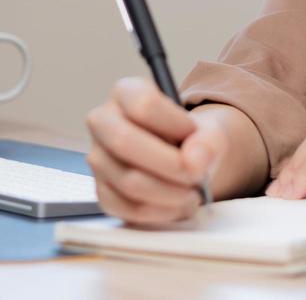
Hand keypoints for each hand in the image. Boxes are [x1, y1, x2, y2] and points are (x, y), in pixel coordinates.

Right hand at [84, 77, 226, 224]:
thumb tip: (194, 163)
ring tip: (192, 192)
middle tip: (196, 174)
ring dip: (171, 193)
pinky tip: (178, 204)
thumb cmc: (188, 139)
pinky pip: (129, 209)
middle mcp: (103, 122)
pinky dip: (162, 212)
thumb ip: (207, 142)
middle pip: (124, 141)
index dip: (175, 124)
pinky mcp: (102, 192)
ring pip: (129, 181)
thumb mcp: (207, 131)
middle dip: (170, 164)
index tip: (194, 135)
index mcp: (125, 93)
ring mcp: (98, 159)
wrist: (182, 159)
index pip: (142, 105)